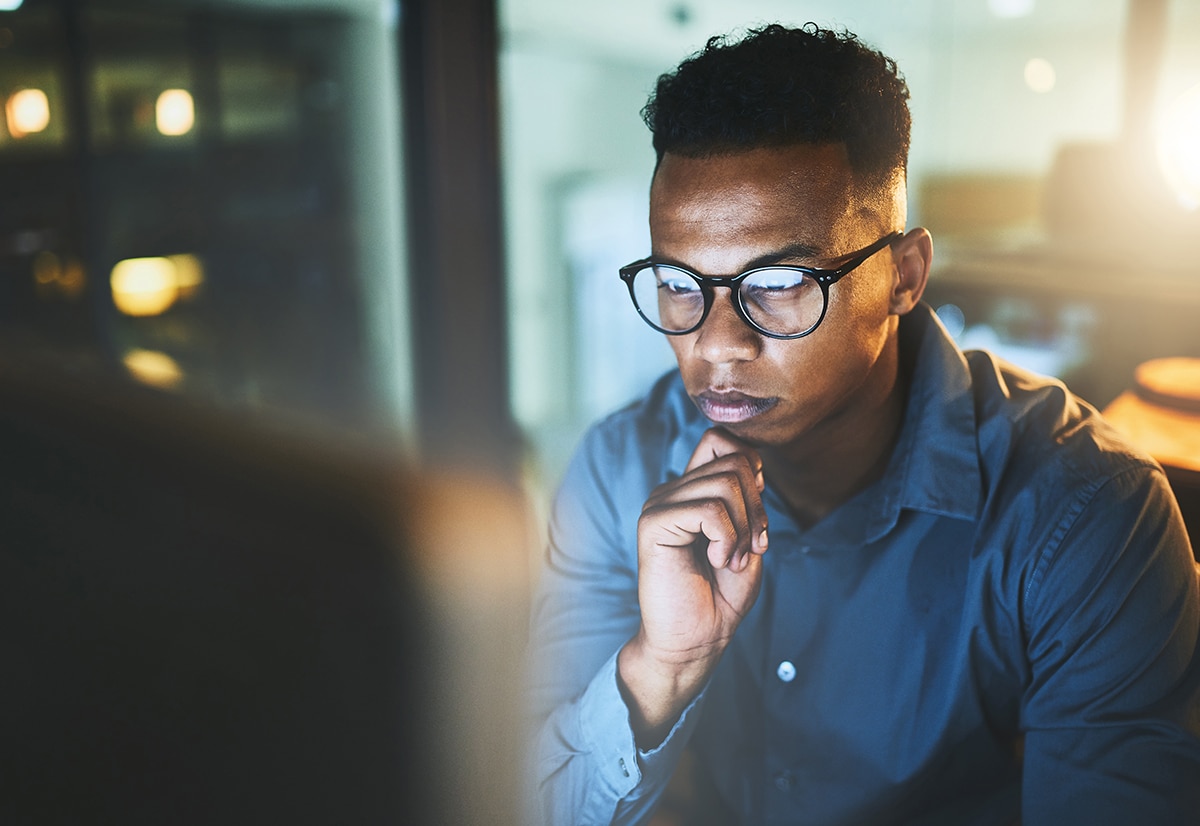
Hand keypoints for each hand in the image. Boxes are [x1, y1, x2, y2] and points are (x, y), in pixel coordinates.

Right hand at [618, 428, 768, 744]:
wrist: (696, 640)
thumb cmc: (720, 596)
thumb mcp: (747, 537)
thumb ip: (747, 497)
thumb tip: (750, 464)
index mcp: (691, 490)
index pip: (721, 439)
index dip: (751, 467)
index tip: (756, 514)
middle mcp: (671, 490)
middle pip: (733, 460)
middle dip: (757, 505)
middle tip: (753, 546)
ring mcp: (659, 504)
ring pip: (725, 484)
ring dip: (744, 526)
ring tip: (732, 558)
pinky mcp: (653, 524)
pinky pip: (709, 510)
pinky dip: (727, 538)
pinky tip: (716, 560)